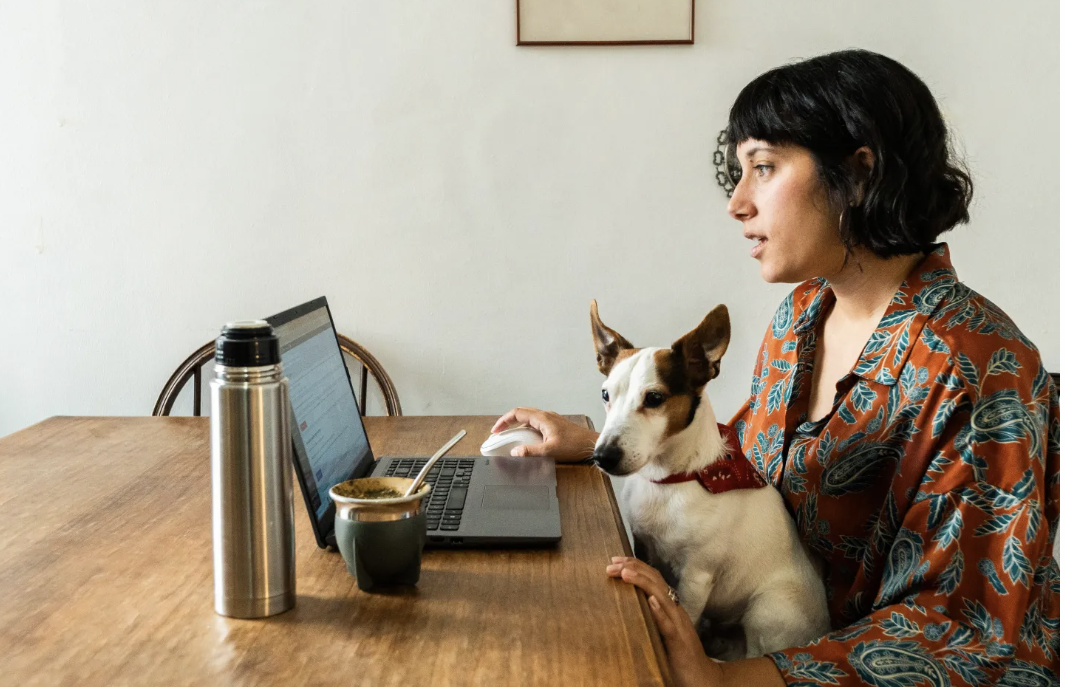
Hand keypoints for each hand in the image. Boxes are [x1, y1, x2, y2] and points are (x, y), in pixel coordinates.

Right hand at [491, 408, 598, 462]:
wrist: (591, 445)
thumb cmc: (574, 446)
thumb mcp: (550, 451)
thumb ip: (531, 451)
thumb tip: (515, 452)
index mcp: (542, 418)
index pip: (517, 413)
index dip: (504, 421)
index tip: (496, 430)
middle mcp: (546, 416)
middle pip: (521, 413)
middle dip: (508, 421)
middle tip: (499, 432)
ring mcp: (551, 419)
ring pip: (529, 418)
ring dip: (517, 424)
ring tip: (510, 435)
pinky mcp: (555, 425)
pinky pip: (536, 423)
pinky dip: (526, 428)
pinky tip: (526, 439)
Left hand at [606, 557, 722, 686]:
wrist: (701, 678)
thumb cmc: (678, 655)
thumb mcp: (661, 630)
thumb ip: (650, 615)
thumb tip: (629, 601)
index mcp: (670, 607)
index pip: (653, 578)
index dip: (635, 566)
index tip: (615, 560)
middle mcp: (675, 611)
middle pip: (656, 581)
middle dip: (633, 568)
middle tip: (612, 563)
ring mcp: (678, 625)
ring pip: (662, 597)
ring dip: (643, 582)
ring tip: (626, 573)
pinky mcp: (679, 642)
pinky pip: (669, 625)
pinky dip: (659, 611)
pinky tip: (650, 601)